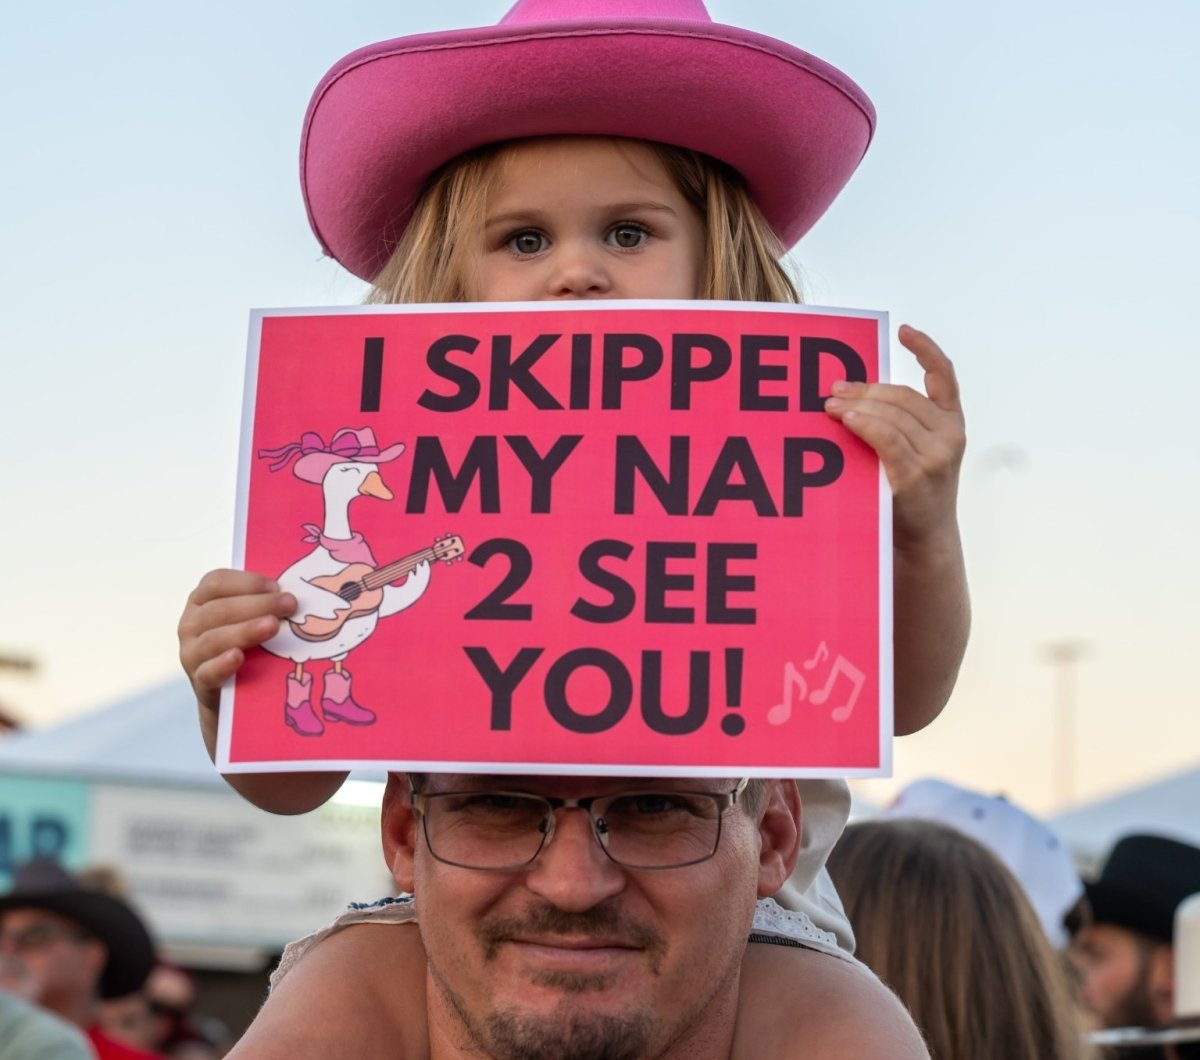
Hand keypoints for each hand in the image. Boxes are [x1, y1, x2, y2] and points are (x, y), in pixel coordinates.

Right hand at [178, 569, 296, 719]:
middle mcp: (191, 623)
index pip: (216, 582)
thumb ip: (262, 602)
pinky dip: (223, 664)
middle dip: (258, 604)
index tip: (276, 586)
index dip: (246, 582)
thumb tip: (293, 592)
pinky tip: (238, 657)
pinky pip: (208, 671)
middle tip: (289, 604)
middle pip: (220, 609)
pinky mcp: (199, 680)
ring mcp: (192, 652)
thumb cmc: (243, 643)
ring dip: (246, 630)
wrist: (229, 692)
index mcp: (201, 600)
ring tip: (273, 626)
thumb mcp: (247, 618)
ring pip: (215, 638)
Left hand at [823, 324, 963, 552]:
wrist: (923, 540)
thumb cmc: (907, 494)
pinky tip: (846, 418)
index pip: (944, 376)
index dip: (925, 349)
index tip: (904, 330)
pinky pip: (887, 437)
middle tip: (833, 390)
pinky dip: (865, 423)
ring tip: (830, 406)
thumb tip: (847, 394)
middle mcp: (950, 434)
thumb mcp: (912, 453)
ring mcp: (937, 453)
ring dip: (857, 405)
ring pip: (891, 414)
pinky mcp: (918, 472)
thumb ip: (897, 424)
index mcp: (951, 423)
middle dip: (865, 389)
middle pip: (901, 396)